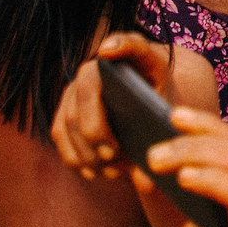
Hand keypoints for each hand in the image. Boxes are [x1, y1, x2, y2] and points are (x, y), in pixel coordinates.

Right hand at [51, 30, 175, 179]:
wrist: (145, 107)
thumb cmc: (160, 110)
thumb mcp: (167, 121)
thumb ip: (160, 147)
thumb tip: (145, 183)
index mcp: (139, 58)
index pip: (131, 43)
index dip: (119, 44)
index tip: (107, 50)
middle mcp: (101, 66)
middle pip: (87, 90)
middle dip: (96, 127)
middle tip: (113, 157)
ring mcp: (79, 84)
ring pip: (69, 117)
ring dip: (87, 150)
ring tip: (111, 172)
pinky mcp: (66, 106)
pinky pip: (59, 133)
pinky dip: (74, 156)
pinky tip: (94, 172)